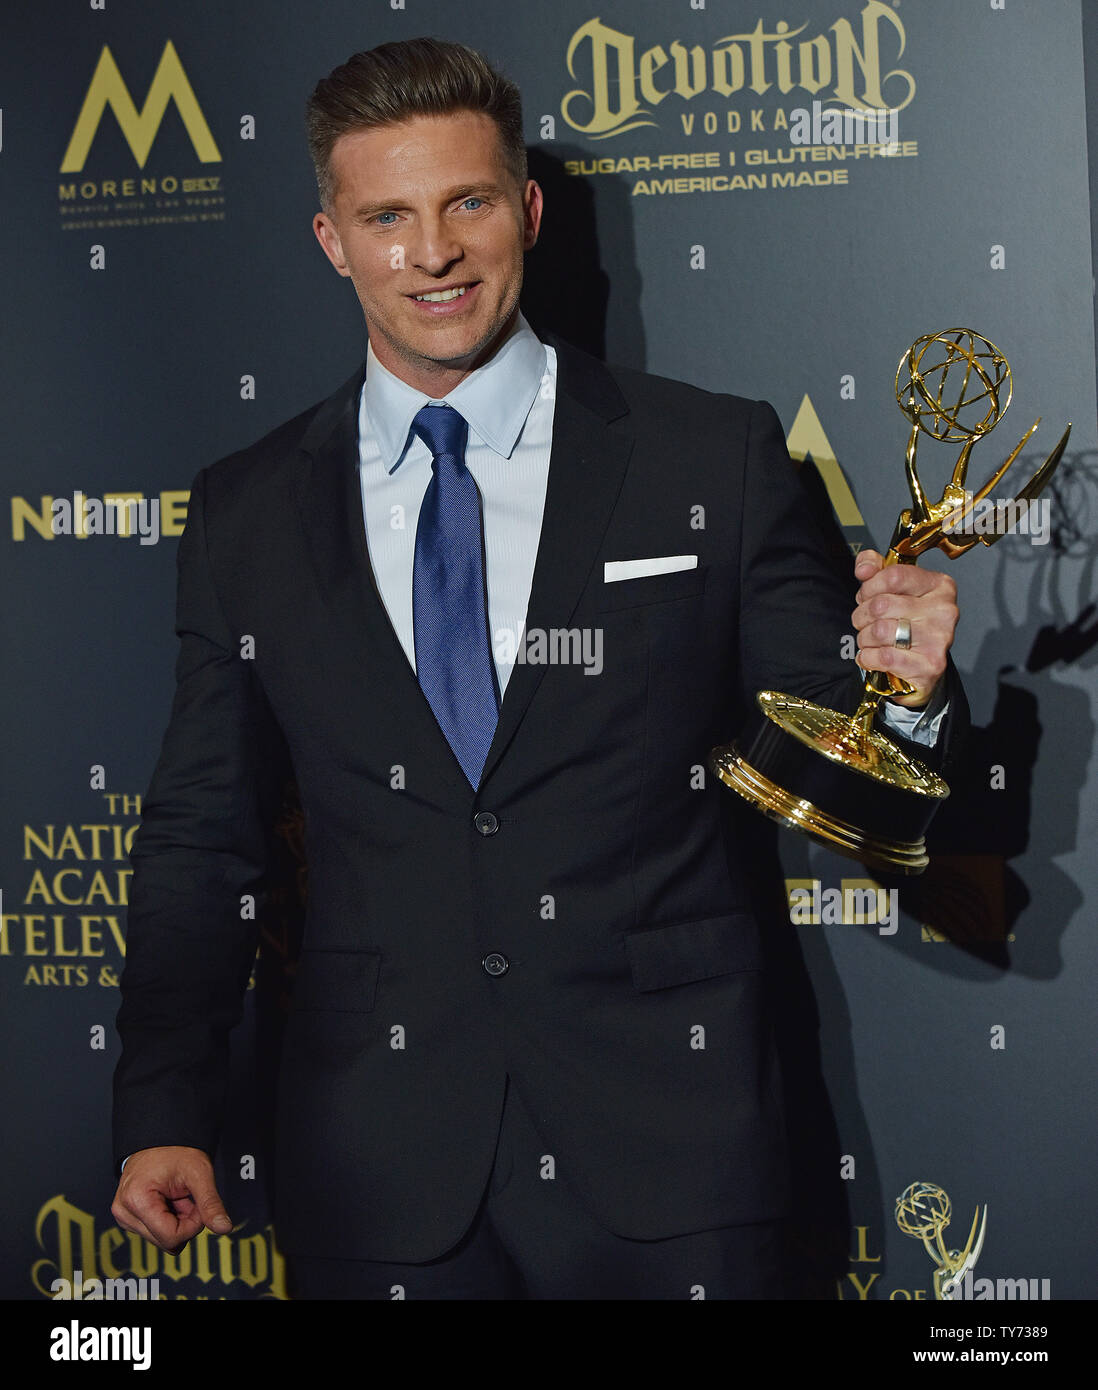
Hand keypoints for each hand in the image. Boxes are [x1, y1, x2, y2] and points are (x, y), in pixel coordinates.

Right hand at [111, 1146, 231, 1253]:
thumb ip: (211, 1203)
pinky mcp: (128, 1218)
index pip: (171, 1237)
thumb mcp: (199, 1173)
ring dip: (177, 1221)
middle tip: (187, 1196)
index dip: (193, 1224)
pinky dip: (168, 1219)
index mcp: (137, 1200)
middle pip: (166, 1241)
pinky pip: (155, 1232)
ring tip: (177, 1195)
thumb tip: (224, 1228)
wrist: (161, 1138)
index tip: (197, 1203)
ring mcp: (124, 1216)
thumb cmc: (177, 1150)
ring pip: (161, 1240)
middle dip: (185, 1222)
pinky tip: (169, 1199)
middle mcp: (124, 1212)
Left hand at [851, 550, 958, 707]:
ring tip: (872, 641)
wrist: (922, 666)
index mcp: (939, 585)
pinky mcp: (930, 665)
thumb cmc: (907, 624)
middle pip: (881, 605)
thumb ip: (875, 568)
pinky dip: (868, 658)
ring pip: (879, 631)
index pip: (893, 576)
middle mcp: (944, 610)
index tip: (867, 596)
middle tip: (866, 622)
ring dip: (864, 638)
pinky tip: (873, 657)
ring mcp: (940, 639)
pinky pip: (883, 657)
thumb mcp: (892, 589)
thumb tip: (864, 568)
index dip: (869, 587)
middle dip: (862, 616)